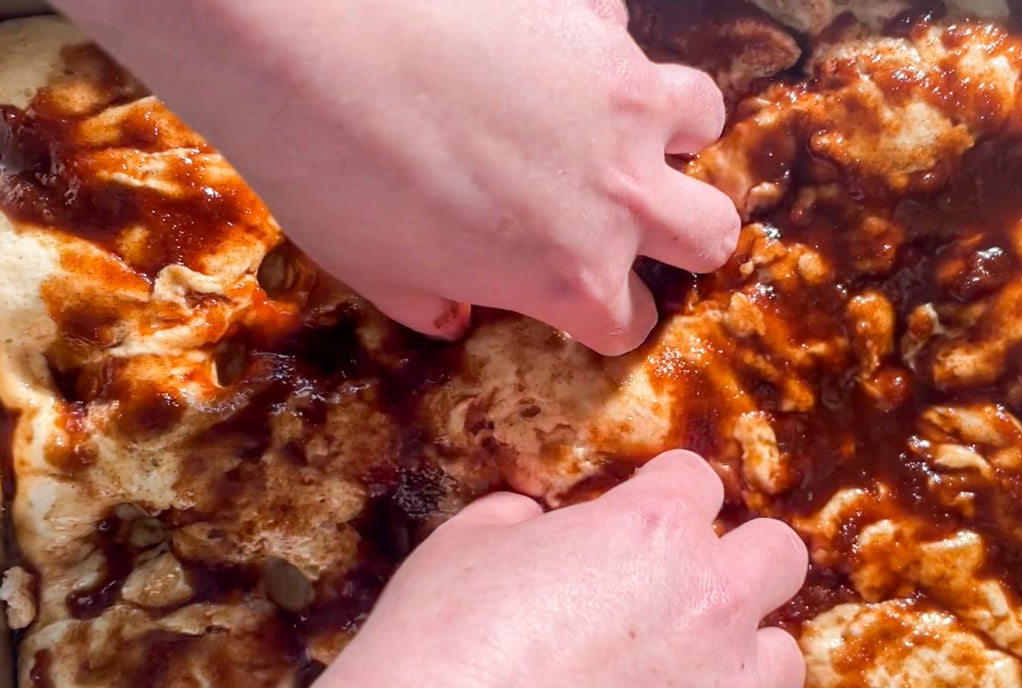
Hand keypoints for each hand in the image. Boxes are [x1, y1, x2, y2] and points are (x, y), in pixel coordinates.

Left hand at [53, 0, 739, 353]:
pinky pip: (622, 29)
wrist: (309, 38)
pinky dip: (596, 45)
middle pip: (712, 233)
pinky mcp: (592, 16)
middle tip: (639, 224)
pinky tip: (539, 46)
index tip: (583, 308)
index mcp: (572, 273)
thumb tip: (454, 313)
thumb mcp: (376, 272)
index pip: (628, 323)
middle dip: (686, 240)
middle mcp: (619, 191)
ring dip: (671, 134)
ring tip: (616, 128)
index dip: (605, 321)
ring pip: (702, 119)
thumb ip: (433, 303)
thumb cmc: (331, 172)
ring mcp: (620, 95)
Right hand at [210, 451, 807, 687]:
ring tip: (673, 673)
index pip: (697, 479)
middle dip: (740, 559)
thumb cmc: (432, 654)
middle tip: (685, 581)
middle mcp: (708, 612)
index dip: (666, 489)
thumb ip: (520, 521)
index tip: (648, 506)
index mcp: (651, 534)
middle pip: (778, 556)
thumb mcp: (461, 547)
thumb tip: (536, 526)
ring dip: (738, 656)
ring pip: (779, 662)